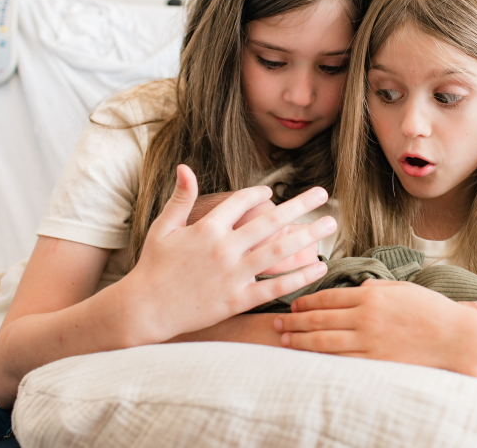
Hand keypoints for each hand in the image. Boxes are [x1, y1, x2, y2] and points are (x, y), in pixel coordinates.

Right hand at [122, 165, 332, 343]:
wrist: (145, 309)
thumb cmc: (153, 266)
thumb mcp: (164, 227)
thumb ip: (180, 198)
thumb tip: (185, 166)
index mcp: (208, 228)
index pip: (242, 201)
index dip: (259, 194)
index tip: (271, 192)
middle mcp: (224, 249)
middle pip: (270, 221)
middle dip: (300, 205)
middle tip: (323, 192)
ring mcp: (233, 275)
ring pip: (279, 251)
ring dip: (308, 236)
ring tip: (330, 224)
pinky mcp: (238, 300)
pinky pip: (275, 287)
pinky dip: (299, 277)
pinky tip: (319, 266)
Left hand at [273, 279, 476, 369]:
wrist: (455, 337)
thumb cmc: (432, 311)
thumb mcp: (401, 289)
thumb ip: (375, 289)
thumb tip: (357, 287)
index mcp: (371, 294)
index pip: (329, 296)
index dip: (307, 301)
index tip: (293, 305)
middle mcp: (365, 316)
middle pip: (320, 317)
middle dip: (294, 321)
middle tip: (275, 323)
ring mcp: (369, 339)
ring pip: (324, 339)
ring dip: (300, 339)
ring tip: (283, 340)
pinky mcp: (375, 360)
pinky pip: (341, 359)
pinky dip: (320, 357)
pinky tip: (307, 357)